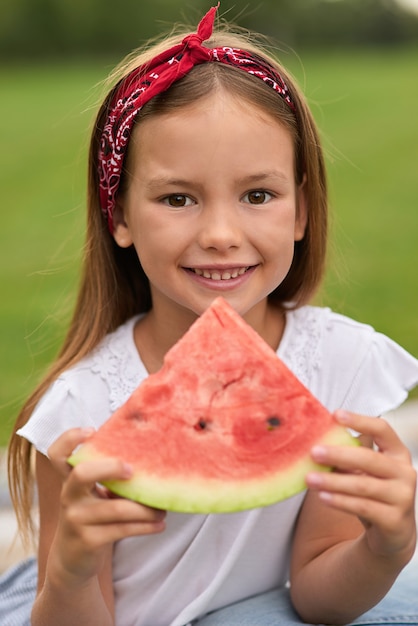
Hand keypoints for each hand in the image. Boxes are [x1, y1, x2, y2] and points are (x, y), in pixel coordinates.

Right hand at [47, 428, 165, 584]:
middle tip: (133, 471)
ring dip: (145, 508)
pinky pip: (122, 529)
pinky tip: (159, 524)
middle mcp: (69, 496)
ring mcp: (76, 519)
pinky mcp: (88, 541)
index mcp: (70, 480)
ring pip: (116, 508)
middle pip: (82, 473)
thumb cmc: (91, 517)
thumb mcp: (91, 496)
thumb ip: (107, 478)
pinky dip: (145, 526)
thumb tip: (148, 457)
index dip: (70, 438)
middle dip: (110, 467)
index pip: (58, 454)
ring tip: (162, 509)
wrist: (72, 561)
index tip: (92, 430)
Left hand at [306, 411, 416, 563]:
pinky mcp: (394, 520)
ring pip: (362, 485)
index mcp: (398, 453)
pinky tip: (322, 496)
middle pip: (369, 459)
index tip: (335, 414)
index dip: (360, 420)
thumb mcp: (364, 470)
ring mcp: (402, 497)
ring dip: (333, 481)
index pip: (382, 430)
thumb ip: (349, 454)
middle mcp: (404, 472)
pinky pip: (362, 507)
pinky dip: (340, 501)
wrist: (393, 532)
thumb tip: (315, 440)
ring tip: (309, 478)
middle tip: (313, 452)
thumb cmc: (374, 492)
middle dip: (338, 455)